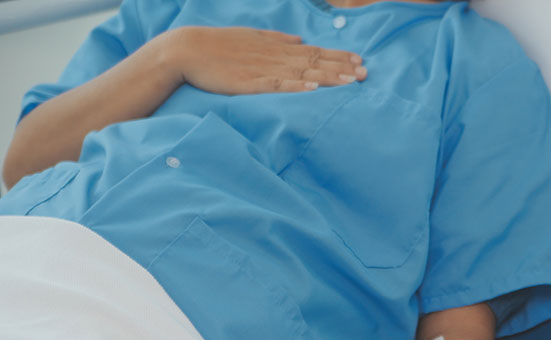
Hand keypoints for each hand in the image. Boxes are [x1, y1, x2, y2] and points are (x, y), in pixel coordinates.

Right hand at [161, 26, 365, 94]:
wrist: (186, 50)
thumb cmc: (218, 46)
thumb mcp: (252, 37)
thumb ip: (277, 39)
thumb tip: (300, 40)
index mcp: (276, 47)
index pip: (314, 52)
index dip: (338, 56)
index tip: (359, 61)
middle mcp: (275, 57)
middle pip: (315, 62)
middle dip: (341, 67)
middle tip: (365, 73)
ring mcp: (263, 70)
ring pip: (302, 75)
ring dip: (327, 78)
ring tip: (349, 82)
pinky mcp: (250, 83)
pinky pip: (278, 86)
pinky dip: (297, 88)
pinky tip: (314, 90)